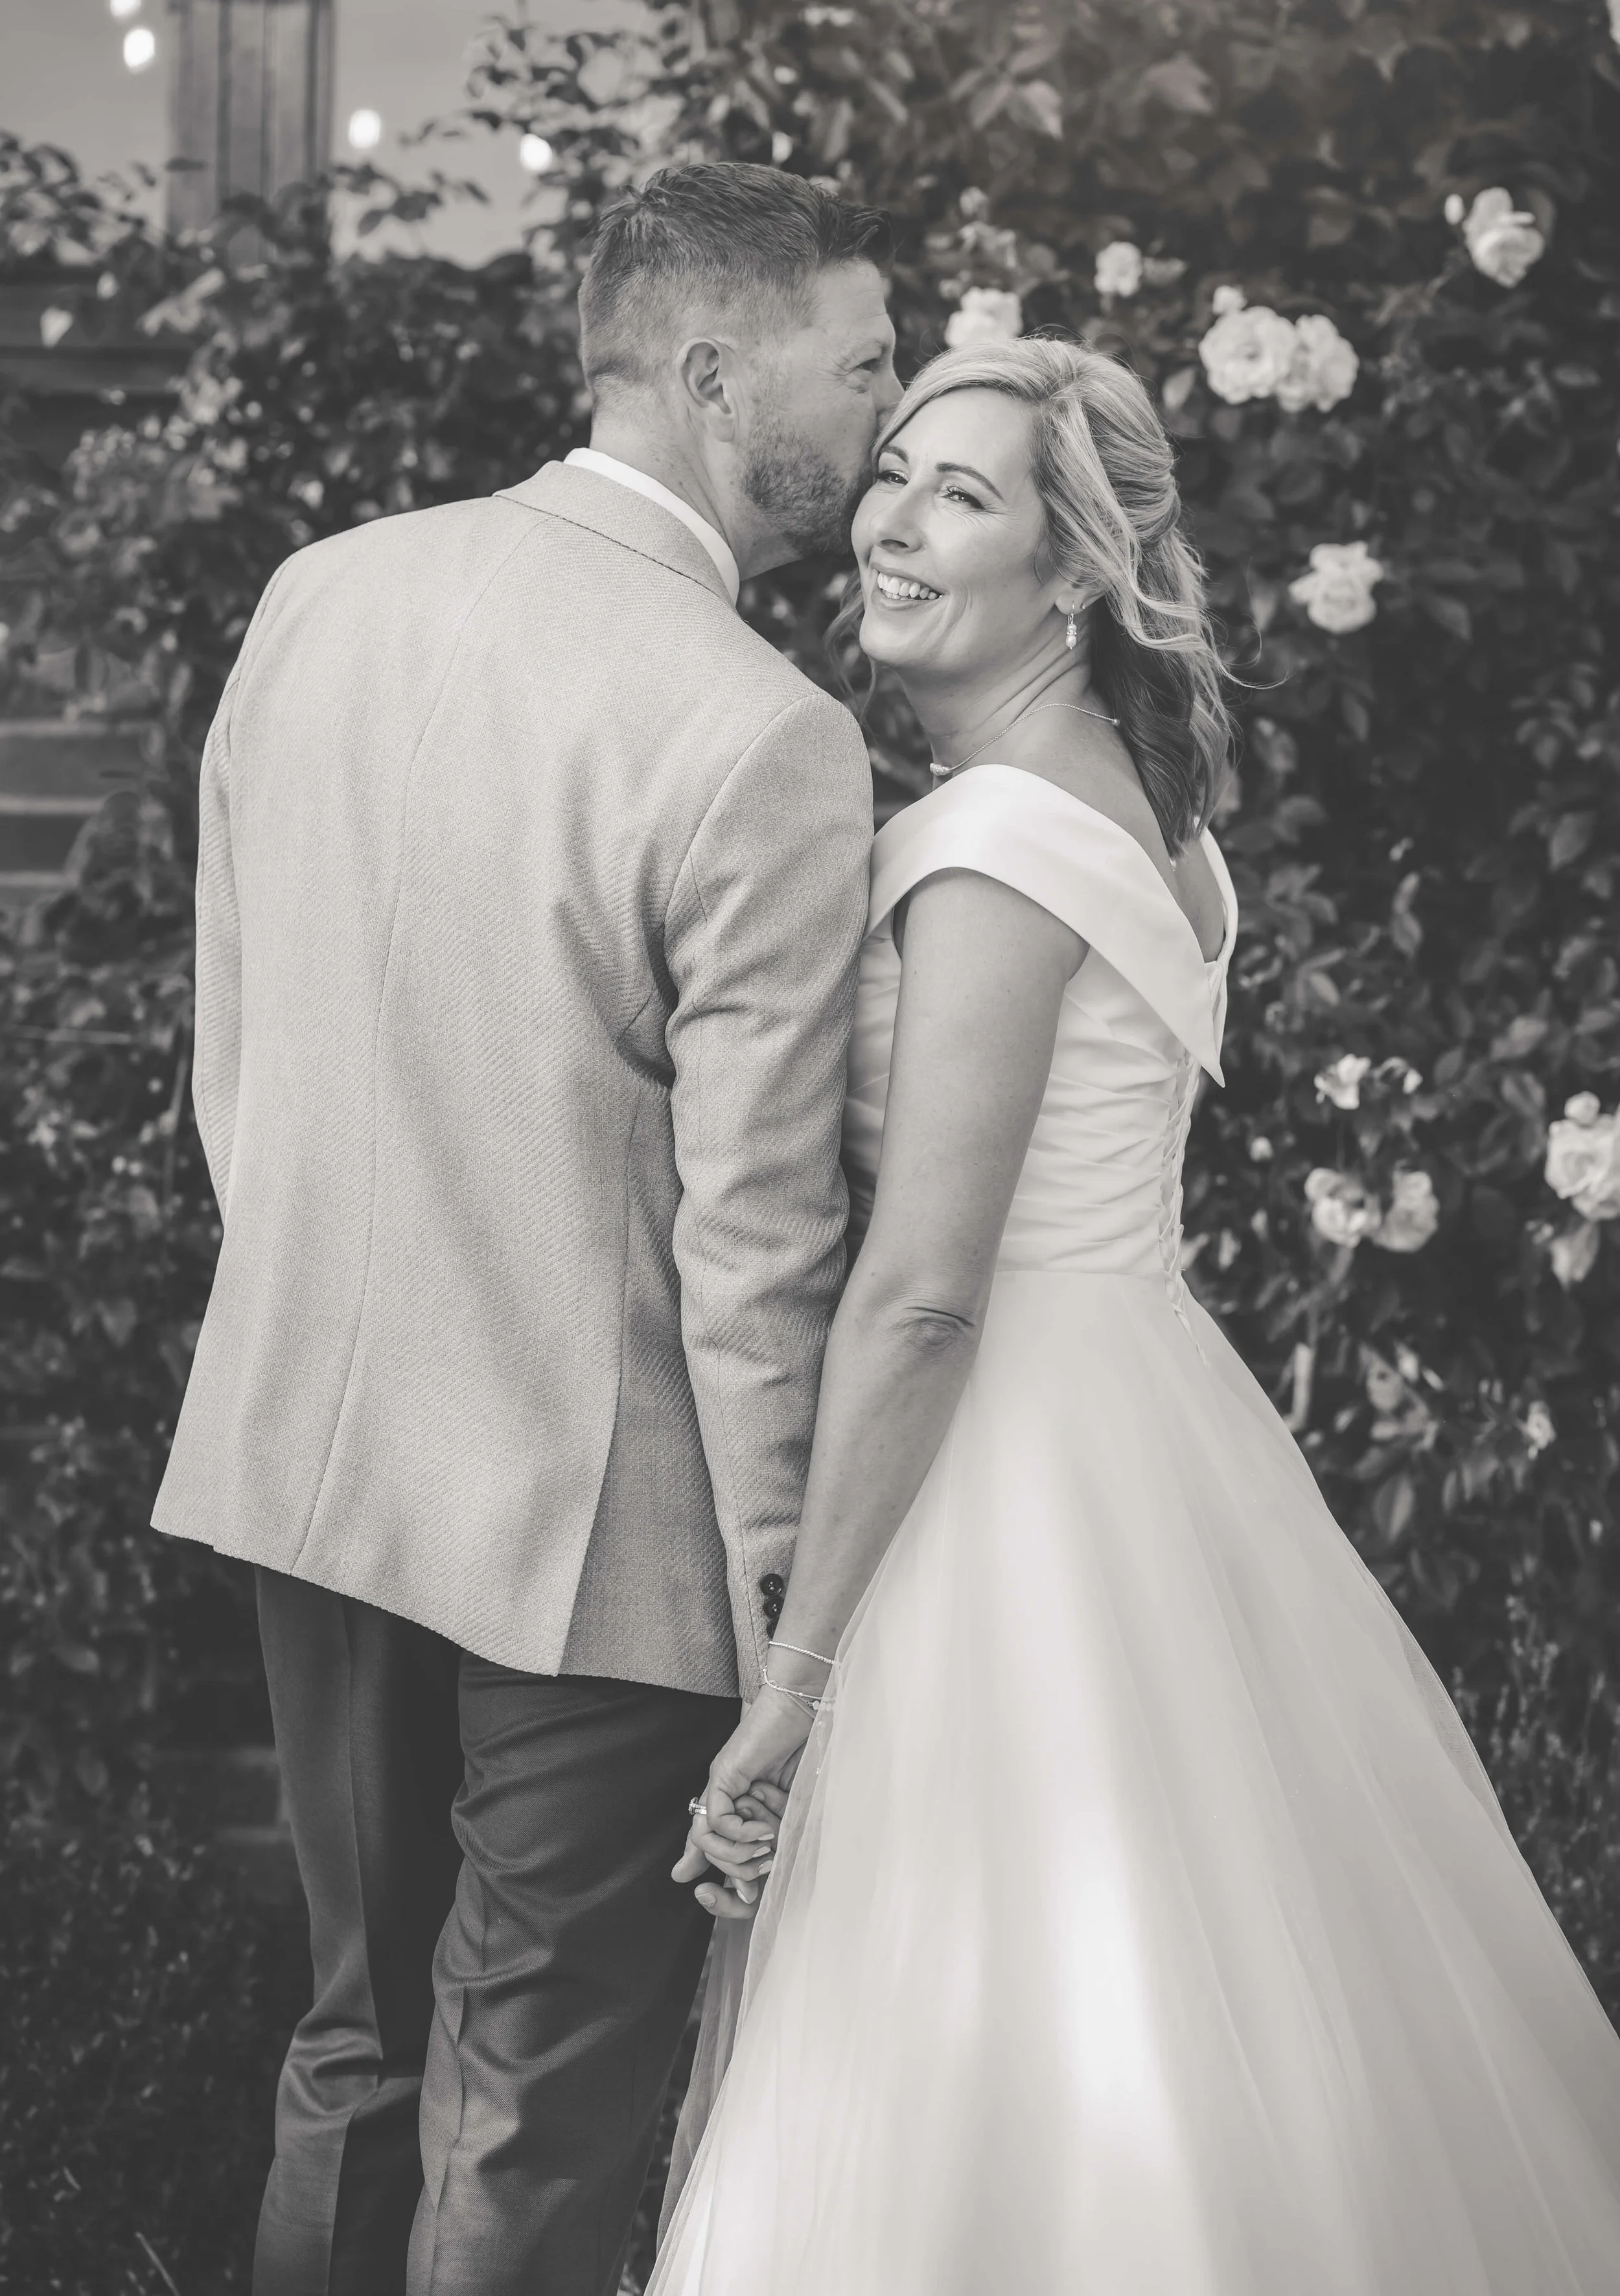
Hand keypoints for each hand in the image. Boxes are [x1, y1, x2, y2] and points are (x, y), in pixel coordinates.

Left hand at [674, 1687, 816, 1914]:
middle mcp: (722, 1799)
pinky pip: (717, 1820)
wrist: (801, 1710)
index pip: (715, 1856)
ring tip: (767, 1847)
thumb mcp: (791, 1810)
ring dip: (739, 1854)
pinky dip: (740, 1833)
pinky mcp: (722, 1775)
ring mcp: (719, 1787)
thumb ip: (772, 1840)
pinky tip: (763, 1830)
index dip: (726, 1885)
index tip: (748, 1896)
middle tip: (762, 1872)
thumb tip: (753, 1880)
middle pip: (707, 1853)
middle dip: (734, 1875)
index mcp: (737, 1808)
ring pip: (707, 1840)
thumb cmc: (803, 1754)